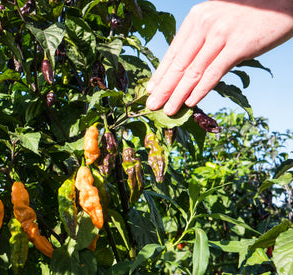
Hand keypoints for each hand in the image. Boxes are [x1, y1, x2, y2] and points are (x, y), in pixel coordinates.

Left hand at [146, 0, 292, 114]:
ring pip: (193, 71)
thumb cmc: (249, 15)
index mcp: (196, 19)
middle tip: (152, 105)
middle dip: (164, 88)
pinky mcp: (239, 45)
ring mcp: (221, 34)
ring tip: (168, 109)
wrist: (284, 1)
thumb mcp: (218, 21)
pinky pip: (214, 72)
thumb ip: (201, 41)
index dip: (160, 74)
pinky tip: (191, 101)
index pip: (173, 52)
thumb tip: (185, 70)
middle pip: (179, 64)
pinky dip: (201, 89)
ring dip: (178, 94)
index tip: (150, 91)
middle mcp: (205, 24)